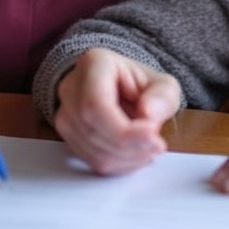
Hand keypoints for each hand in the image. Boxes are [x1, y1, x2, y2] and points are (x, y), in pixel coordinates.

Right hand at [53, 48, 181, 174]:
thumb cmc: (140, 85)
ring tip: (149, 149)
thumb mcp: (163, 84)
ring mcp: (65, 113)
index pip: (96, 104)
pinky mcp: (67, 136)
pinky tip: (135, 155)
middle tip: (156, 146)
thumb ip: (163, 96)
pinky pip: (90, 160)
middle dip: (128, 146)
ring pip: (90, 150)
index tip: (152, 136)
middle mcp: (71, 87)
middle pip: (91, 129)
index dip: (123, 129)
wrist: (123, 90)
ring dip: (126, 158)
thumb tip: (149, 113)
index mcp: (93, 64)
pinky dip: (118, 164)